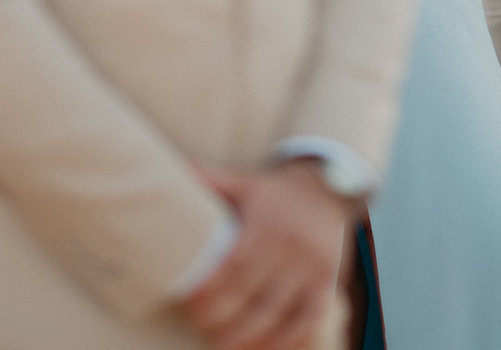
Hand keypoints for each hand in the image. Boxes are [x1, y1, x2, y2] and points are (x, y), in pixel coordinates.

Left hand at [177, 163, 352, 349]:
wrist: (328, 188)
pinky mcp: (326, 282)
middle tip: (200, 324)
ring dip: (249, 335)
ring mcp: (312, 266)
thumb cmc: (274, 192)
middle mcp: (292, 245)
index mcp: (267, 221)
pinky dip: (288, 339)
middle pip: (253, 293)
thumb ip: (209, 179)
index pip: (235, 265)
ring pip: (278, 311)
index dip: (212, 289)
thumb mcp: (244, 182)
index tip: (190, 302)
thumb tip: (172, 168)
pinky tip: (266, 349)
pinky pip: (309, 318)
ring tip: (223, 345)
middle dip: (223, 316)